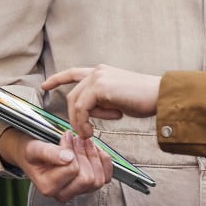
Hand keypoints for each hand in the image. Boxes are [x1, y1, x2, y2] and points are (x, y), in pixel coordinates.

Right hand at [0, 129, 115, 202]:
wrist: (31, 155)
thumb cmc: (32, 152)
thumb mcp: (35, 149)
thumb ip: (49, 153)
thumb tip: (68, 158)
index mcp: (49, 188)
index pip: (72, 170)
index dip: (71, 150)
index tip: (65, 137)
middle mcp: (63, 194)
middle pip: (87, 179)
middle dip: (84, 154)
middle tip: (76, 138)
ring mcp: (77, 192)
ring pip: (98, 180)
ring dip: (94, 156)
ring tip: (83, 142)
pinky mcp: (88, 186)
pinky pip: (105, 177)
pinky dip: (104, 161)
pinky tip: (94, 149)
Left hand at [40, 65, 160, 140]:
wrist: (161, 96)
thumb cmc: (145, 100)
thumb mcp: (118, 99)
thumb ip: (103, 101)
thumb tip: (91, 113)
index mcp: (102, 72)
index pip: (73, 72)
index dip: (57, 79)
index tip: (44, 86)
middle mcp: (98, 72)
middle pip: (72, 95)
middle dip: (73, 116)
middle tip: (83, 132)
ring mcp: (99, 77)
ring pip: (75, 103)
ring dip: (79, 122)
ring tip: (89, 134)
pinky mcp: (101, 88)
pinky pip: (82, 108)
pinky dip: (84, 122)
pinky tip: (92, 130)